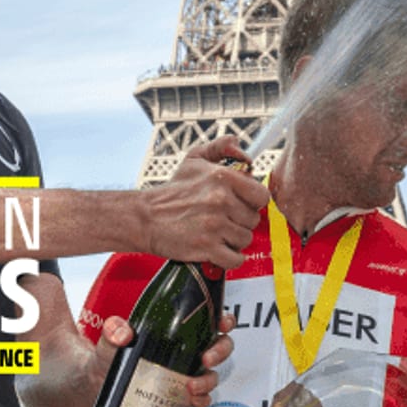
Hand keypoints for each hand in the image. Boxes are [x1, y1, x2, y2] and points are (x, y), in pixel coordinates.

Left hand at [97, 312, 236, 406]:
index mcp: (179, 329)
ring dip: (208, 381)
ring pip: (213, 374)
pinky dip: (200, 400)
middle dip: (220, 352)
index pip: (211, 318)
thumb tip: (124, 334)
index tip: (221, 324)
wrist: (98, 383)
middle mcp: (189, 349)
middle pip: (220, 346)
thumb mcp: (111, 337)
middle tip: (206, 359)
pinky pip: (201, 398)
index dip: (224, 320)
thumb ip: (114, 329)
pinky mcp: (180, 394)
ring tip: (190, 387)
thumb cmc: (110, 354)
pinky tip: (191, 401)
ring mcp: (187, 372)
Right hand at [143, 137, 267, 267]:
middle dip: (241, 221)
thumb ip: (221, 147)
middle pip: (253, 219)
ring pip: (245, 239)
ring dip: (234, 239)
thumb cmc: (172, 190)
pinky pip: (235, 258)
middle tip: (224, 219)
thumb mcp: (194, 160)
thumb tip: (242, 149)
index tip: (242, 204)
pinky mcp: (206, 247)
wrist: (145, 217)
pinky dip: (229, 258)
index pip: (261, 195)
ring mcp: (215, 225)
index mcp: (223, 177)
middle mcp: (221, 200)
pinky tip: (218, 249)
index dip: (253, 202)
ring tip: (217, 232)